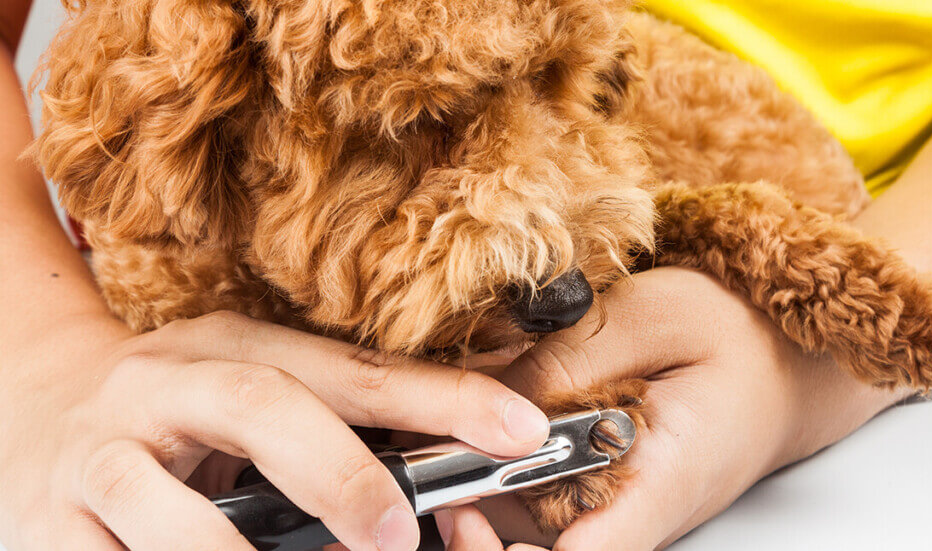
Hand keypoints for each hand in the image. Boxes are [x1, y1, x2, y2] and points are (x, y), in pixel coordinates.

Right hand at [0, 311, 549, 550]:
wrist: (30, 403)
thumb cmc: (172, 412)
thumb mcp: (246, 394)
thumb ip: (327, 427)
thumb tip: (431, 486)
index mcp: (234, 346)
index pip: (352, 370)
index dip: (441, 399)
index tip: (519, 430)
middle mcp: (168, 383)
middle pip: (262, 407)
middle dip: (340, 471)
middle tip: (396, 534)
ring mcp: (104, 452)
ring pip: (167, 504)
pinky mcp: (51, 521)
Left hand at [446, 267, 907, 549]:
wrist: (781, 355)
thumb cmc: (736, 335)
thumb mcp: (650, 319)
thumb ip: (567, 363)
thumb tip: (482, 403)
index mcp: (657, 486)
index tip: (464, 513)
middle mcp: (631, 514)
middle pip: (533, 544)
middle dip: (472, 510)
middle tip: (434, 452)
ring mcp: (615, 507)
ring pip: (525, 521)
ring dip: (479, 479)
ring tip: (452, 422)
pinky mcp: (601, 490)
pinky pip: (538, 494)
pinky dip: (503, 460)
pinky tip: (489, 416)